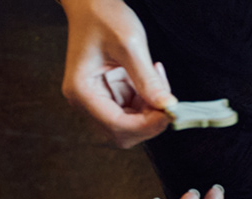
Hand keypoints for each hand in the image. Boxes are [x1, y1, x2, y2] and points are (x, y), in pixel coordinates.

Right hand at [59, 0, 173, 146]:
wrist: (92, 3)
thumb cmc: (104, 17)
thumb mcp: (129, 45)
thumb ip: (147, 79)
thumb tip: (167, 107)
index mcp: (82, 92)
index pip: (118, 126)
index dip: (148, 126)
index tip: (170, 112)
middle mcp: (85, 101)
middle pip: (124, 132)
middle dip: (150, 119)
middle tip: (165, 94)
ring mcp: (97, 99)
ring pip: (132, 124)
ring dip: (151, 108)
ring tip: (156, 75)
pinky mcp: (110, 94)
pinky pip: (134, 110)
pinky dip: (149, 100)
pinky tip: (151, 75)